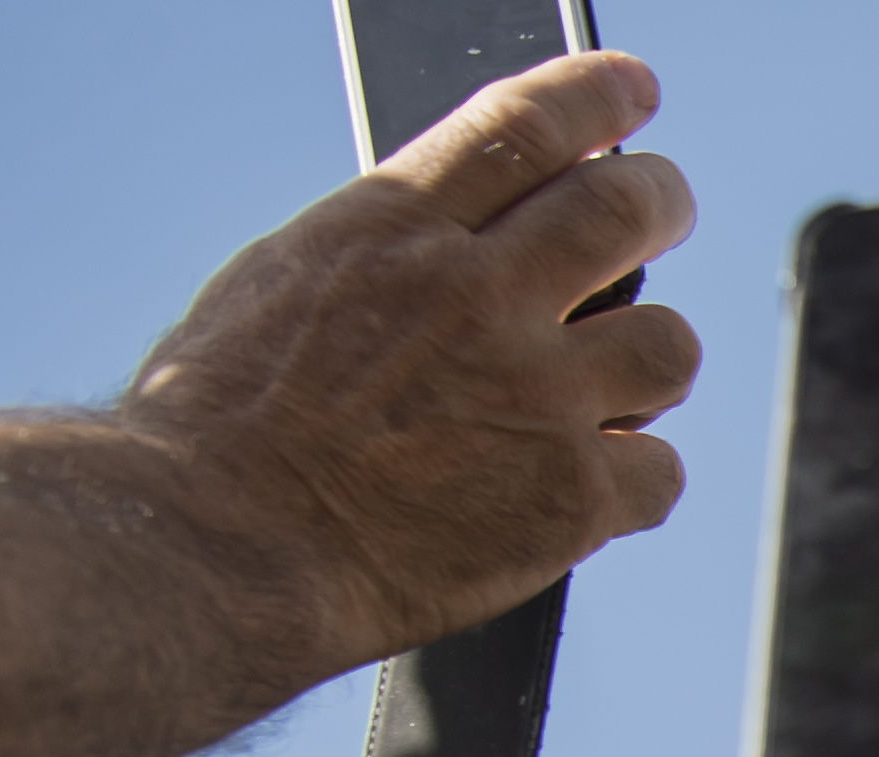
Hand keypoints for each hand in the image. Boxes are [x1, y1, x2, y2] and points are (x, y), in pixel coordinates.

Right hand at [119, 51, 701, 677]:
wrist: (210, 545)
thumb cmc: (217, 430)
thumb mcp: (282, 287)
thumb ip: (387, 255)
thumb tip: (461, 237)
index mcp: (394, 231)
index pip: (524, 126)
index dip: (595, 94)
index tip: (632, 90)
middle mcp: (478, 297)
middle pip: (624, 210)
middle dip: (659, 198)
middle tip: (662, 205)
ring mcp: (535, 397)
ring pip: (668, 345)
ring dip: (653, 358)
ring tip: (621, 382)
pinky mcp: (572, 497)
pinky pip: (661, 471)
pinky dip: (637, 479)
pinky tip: (592, 489)